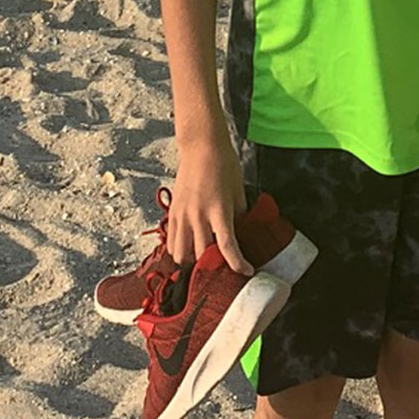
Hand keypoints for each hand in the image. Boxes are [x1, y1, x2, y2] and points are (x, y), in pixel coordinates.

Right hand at [168, 135, 249, 271]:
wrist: (201, 147)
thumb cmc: (224, 165)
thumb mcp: (238, 191)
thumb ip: (239, 216)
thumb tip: (244, 235)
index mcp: (218, 210)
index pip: (227, 246)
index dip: (238, 263)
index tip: (247, 271)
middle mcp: (198, 215)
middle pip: (201, 256)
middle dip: (214, 268)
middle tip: (225, 271)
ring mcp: (182, 215)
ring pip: (181, 254)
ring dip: (193, 263)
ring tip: (204, 263)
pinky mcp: (173, 212)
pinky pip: (171, 242)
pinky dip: (180, 252)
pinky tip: (190, 250)